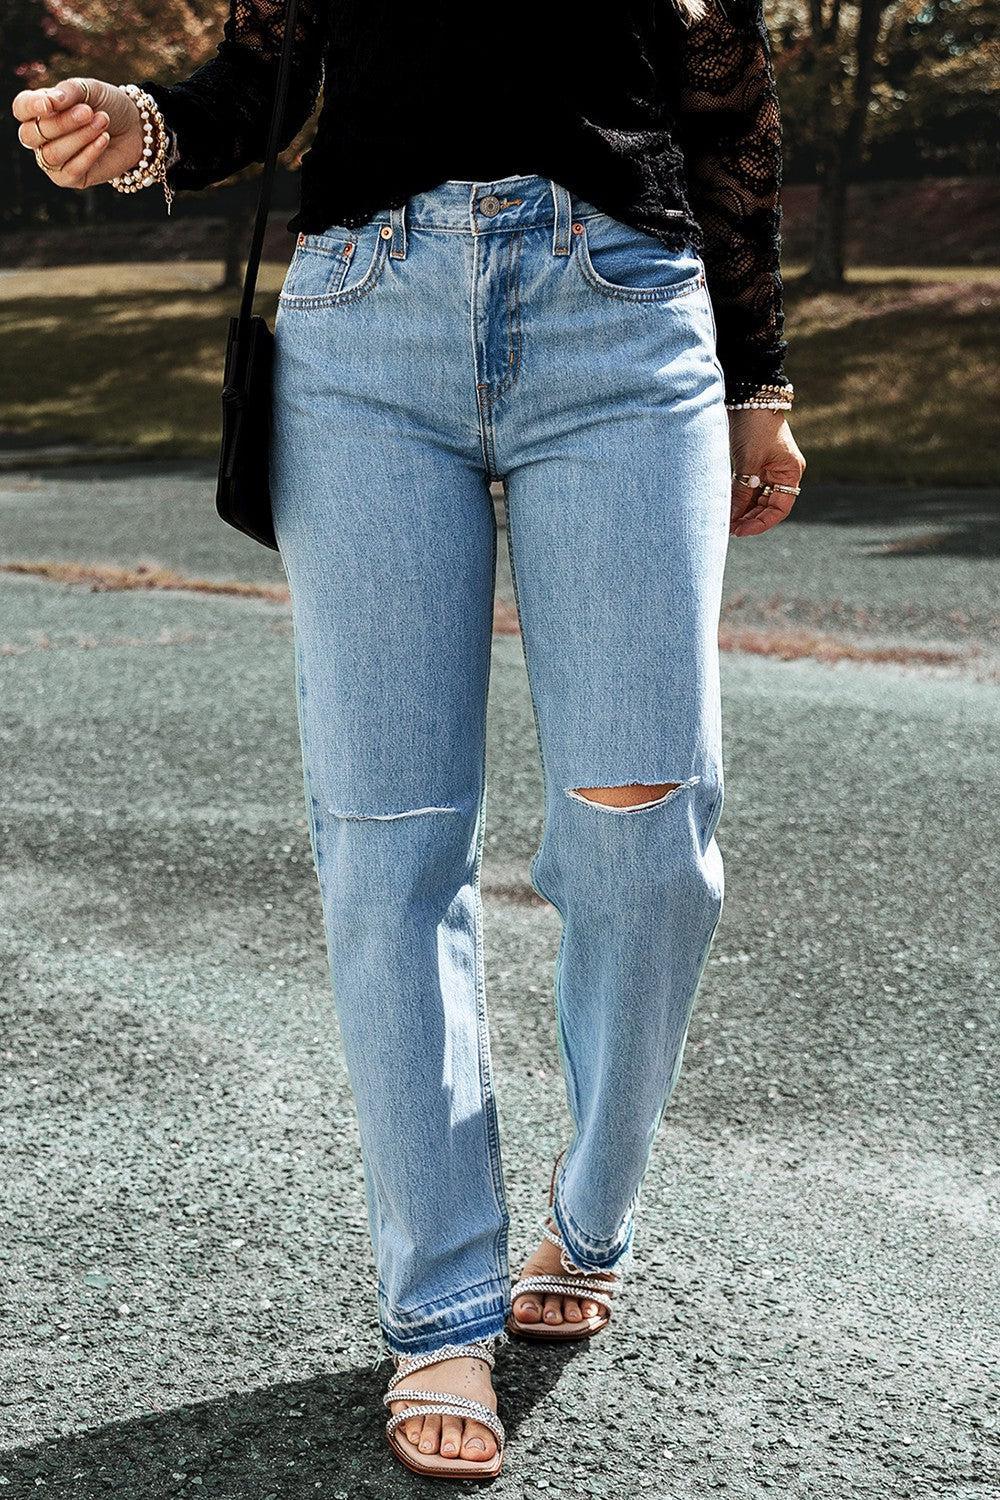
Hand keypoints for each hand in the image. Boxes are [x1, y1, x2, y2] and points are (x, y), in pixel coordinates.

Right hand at [12, 78, 144, 188]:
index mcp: (39, 110)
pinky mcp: (71, 178)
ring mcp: (53, 160)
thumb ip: (68, 92)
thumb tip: (51, 102)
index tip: (50, 103)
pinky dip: (89, 153)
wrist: (135, 128)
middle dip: (62, 123)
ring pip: (52, 154)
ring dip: (79, 138)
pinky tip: (104, 139)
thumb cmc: (107, 105)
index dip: (31, 107)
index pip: (21, 109)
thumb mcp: (89, 90)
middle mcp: (41, 137)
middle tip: (89, 112)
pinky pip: (71, 170)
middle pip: (33, 135)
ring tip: (102, 122)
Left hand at [728, 408, 805, 537]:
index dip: (762, 522)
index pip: (780, 508)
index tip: (742, 530)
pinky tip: (726, 507)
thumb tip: (733, 516)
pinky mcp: (753, 462)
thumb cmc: (755, 426)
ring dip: (742, 510)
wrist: (747, 397)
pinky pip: (747, 487)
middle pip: (767, 505)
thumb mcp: (748, 462)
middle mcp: (781, 472)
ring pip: (756, 498)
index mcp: (790, 472)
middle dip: (749, 518)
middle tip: (730, 529)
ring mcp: (767, 467)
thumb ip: (742, 490)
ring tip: (726, 521)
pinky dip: (737, 498)